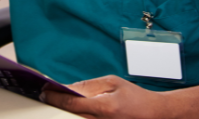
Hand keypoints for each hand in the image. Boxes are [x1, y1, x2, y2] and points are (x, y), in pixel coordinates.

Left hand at [42, 75, 168, 118]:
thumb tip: (68, 88)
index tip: (44, 91)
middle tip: (46, 95)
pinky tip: (72, 109)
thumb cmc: (135, 97)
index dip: (54, 96)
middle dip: (57, 104)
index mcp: (104, 107)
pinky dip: (77, 115)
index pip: (71, 103)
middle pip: (70, 115)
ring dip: (66, 111)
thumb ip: (89, 86)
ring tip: (57, 101)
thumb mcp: (112, 83)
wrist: (154, 114)